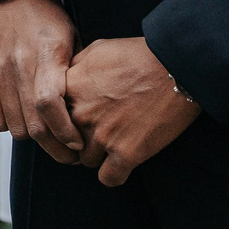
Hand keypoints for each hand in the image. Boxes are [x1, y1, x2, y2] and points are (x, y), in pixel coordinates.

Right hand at [0, 0, 85, 163]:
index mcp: (46, 56)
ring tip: (48, 138)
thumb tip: (85, 115)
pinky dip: (11, 125)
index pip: (50, 106)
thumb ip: (74, 78)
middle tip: (69, 154)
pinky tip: (25, 120)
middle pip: (33, 124)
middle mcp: (18, 65)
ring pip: (14, 126)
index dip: (64, 132)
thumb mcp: (72, 42)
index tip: (77, 144)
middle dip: (54, 147)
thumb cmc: (47, 20)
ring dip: (33, 138)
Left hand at [66, 37, 200, 186]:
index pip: (51, 116)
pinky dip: (115, 174)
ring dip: (99, 155)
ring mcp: (102, 136)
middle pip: (67, 140)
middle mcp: (81, 114)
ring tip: (116, 141)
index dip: (63, 117)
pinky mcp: (126, 153)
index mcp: (70, 89)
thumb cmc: (139, 54)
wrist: (177, 65)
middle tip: (101, 129)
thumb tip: (63, 82)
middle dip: (80, 137)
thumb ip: (74, 69)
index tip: (77, 117)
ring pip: (87, 160)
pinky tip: (123, 163)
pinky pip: (109, 178)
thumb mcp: (96, 50)